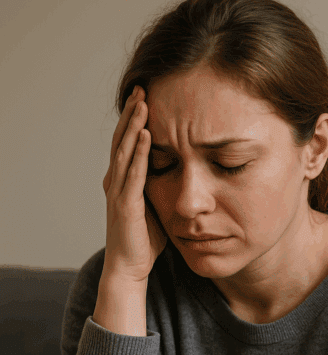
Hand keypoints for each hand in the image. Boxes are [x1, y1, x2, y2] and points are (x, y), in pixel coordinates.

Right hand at [102, 85, 165, 282]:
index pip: (129, 141)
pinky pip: (133, 174)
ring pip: (125, 150)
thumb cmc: (146, 237)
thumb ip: (164, 183)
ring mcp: (119, 191)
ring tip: (143, 102)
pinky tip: (146, 136)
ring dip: (134, 125)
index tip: (146, 95)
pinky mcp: (125, 204)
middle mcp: (117, 180)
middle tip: (141, 87)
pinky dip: (139, 153)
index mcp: (124, 178)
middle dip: (133, 113)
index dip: (135, 118)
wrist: (130, 266)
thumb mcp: (158, 202)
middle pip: (124, 138)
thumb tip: (184, 166)